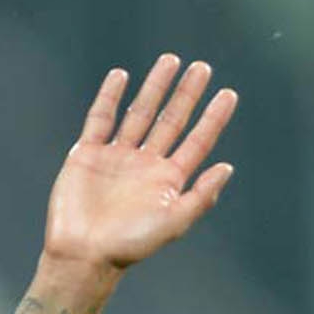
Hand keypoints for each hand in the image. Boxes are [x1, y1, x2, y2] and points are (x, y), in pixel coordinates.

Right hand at [43, 54, 236, 273]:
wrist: (84, 253)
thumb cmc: (130, 245)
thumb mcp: (173, 223)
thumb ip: (201, 196)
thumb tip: (227, 167)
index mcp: (168, 181)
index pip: (197, 141)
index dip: (213, 118)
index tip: (229, 93)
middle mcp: (146, 165)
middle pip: (171, 121)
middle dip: (186, 94)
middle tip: (202, 67)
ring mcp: (118, 157)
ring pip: (140, 113)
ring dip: (155, 88)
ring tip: (170, 60)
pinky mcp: (89, 154)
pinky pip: (101, 118)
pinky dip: (109, 97)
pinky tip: (121, 76)